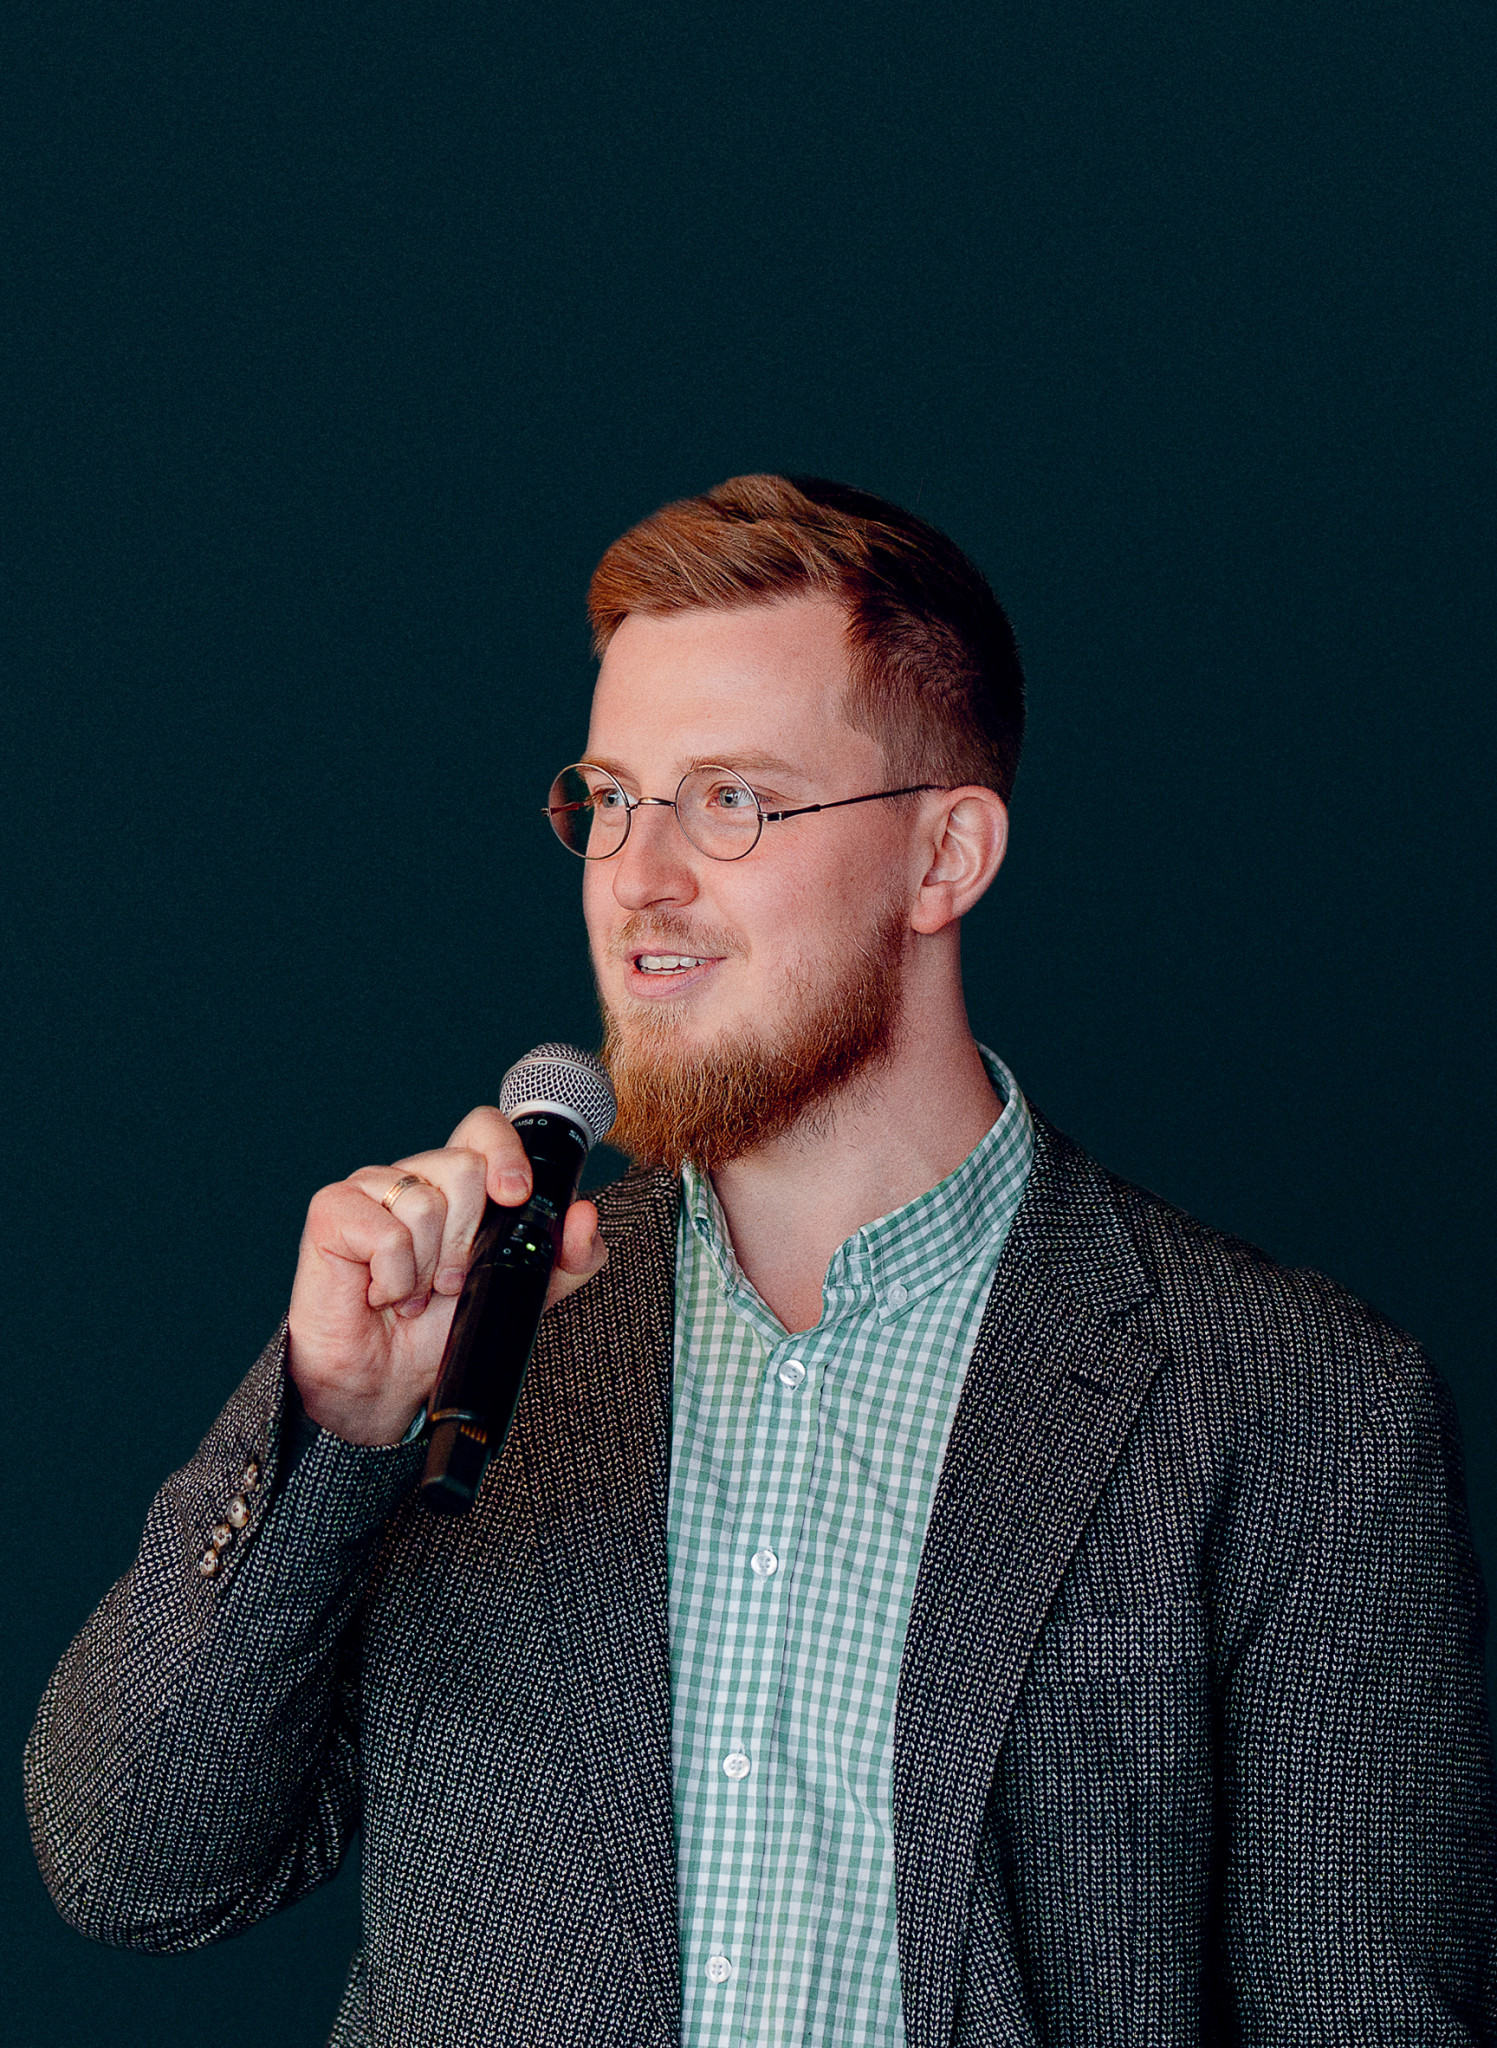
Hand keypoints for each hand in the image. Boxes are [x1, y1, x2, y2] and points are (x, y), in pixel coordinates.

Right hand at [286, 1106, 607, 1445]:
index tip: (515, 1195)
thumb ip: (566, 1258)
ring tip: (416, 1291)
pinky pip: (386, 1233)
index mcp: (457, 1184)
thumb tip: (584, 1215)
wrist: (385, 1382)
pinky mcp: (332, 1211)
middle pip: (464, 1167)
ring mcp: (370, 1188)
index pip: (483, 1127)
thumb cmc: (442, 1331)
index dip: (505, 1152)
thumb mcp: (522, 1293)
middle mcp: (414, 1177)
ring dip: (429, 1267)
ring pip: (427, 1203)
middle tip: (451, 1280)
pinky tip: (382, 1291)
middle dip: (469, 1239)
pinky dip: (395, 1277)